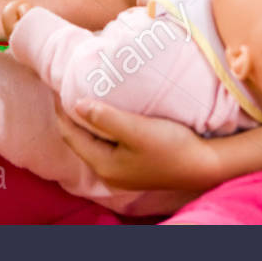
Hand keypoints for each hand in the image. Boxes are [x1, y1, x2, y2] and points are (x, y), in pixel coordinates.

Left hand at [57, 98, 219, 192]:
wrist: (204, 165)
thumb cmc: (171, 146)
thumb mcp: (136, 129)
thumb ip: (105, 118)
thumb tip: (76, 105)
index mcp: (104, 164)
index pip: (71, 135)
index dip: (62, 112)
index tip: (57, 88)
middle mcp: (108, 172)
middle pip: (80, 141)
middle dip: (72, 117)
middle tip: (67, 90)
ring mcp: (121, 172)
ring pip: (93, 143)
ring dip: (88, 123)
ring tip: (84, 98)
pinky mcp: (134, 166)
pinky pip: (107, 145)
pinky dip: (102, 129)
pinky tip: (107, 116)